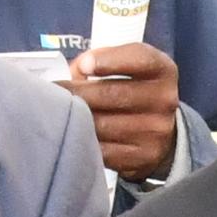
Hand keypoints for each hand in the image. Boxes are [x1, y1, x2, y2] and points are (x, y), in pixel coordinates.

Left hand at [68, 40, 182, 181]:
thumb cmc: (132, 90)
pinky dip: (83, 140)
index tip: (83, 65)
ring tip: (57, 112)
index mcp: (162, 70)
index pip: (140, 59)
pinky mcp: (142, 157)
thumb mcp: (129, 66)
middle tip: (52, 90)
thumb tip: (74, 71)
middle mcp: (164, 100)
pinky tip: (73, 133)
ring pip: (102, 124)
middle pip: (112, 94)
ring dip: (75, 118)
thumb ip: (103, 60)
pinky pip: (102, 149)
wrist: (160, 132)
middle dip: (76, 91)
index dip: (110, 60)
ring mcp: (155, 131)